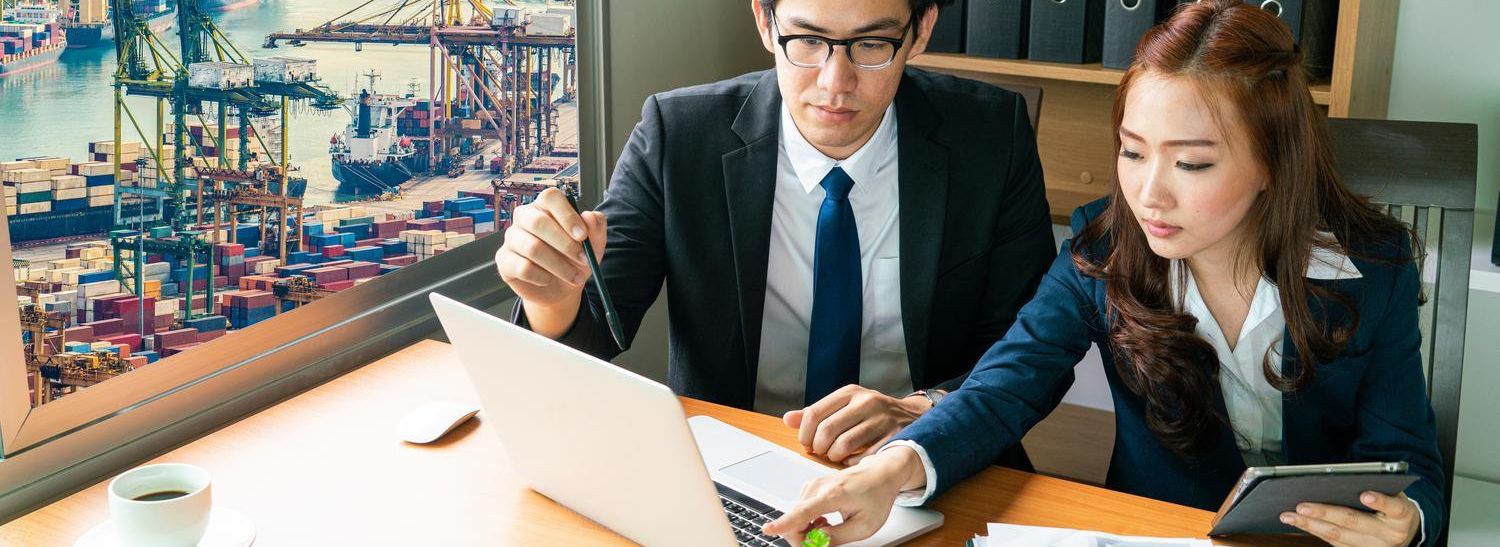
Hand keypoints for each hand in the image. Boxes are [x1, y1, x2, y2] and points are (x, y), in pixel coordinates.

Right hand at [494, 188, 606, 337]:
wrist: (561, 289)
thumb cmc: (575, 260)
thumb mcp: (594, 245)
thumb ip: (596, 228)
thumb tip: (590, 216)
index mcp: (545, 206)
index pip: (550, 197)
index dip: (567, 215)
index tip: (582, 235)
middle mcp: (525, 217)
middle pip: (538, 222)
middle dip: (565, 244)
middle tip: (583, 259)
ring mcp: (512, 238)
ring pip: (532, 248)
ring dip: (559, 266)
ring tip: (574, 277)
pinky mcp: (504, 260)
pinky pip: (523, 268)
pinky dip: (542, 277)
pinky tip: (549, 280)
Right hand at [762, 446, 924, 545]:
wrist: (881, 474)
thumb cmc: (876, 496)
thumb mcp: (864, 526)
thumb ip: (838, 537)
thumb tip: (816, 543)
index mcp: (833, 495)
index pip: (803, 512)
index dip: (784, 524)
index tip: (769, 529)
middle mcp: (819, 487)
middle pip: (795, 519)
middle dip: (803, 537)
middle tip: (822, 543)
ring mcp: (813, 485)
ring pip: (796, 516)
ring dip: (807, 530)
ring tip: (829, 528)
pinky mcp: (811, 487)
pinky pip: (800, 510)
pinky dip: (808, 521)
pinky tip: (824, 521)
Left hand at [784, 385, 929, 464]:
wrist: (910, 415)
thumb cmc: (870, 412)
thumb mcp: (844, 406)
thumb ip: (816, 413)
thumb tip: (788, 419)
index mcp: (849, 392)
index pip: (814, 413)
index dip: (805, 433)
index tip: (807, 442)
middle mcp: (866, 402)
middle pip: (827, 430)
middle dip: (818, 447)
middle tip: (820, 451)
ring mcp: (881, 419)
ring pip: (844, 445)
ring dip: (834, 456)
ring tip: (834, 456)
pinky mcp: (893, 436)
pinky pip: (864, 456)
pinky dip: (853, 462)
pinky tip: (851, 460)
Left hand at [1280, 491, 1420, 546]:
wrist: (1406, 533)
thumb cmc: (1393, 507)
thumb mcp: (1395, 494)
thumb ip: (1377, 487)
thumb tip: (1342, 477)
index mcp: (1402, 516)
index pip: (1394, 507)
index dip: (1381, 501)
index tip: (1366, 495)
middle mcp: (1389, 534)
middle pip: (1355, 522)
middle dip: (1326, 513)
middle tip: (1302, 506)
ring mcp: (1373, 546)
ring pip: (1338, 536)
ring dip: (1311, 525)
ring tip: (1290, 515)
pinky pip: (1333, 542)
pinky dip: (1314, 531)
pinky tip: (1298, 523)